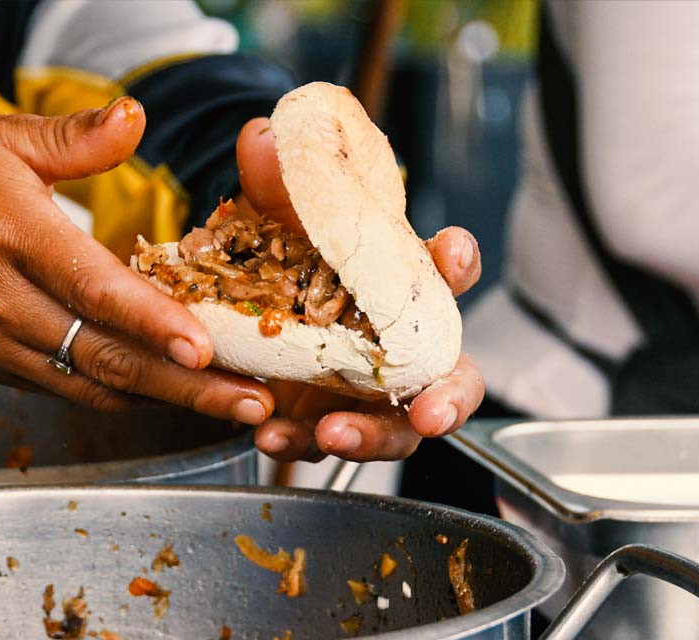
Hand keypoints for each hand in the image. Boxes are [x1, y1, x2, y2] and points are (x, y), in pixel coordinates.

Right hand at [0, 100, 273, 424]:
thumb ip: (73, 139)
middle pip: (101, 353)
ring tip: (231, 406)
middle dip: (185, 384)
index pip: (86, 284)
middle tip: (252, 404)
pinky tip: (172, 392)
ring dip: (164, 399)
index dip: (148, 319)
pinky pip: (66, 387)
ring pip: (89, 382)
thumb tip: (137, 118)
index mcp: (4, 228)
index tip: (204, 344)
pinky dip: (122, 393)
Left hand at [235, 117, 485, 461]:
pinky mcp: (323, 423)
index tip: (452, 246)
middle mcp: (398, 348)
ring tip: (332, 434)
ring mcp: (365, 394)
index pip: (445, 273)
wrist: (242, 311)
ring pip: (394, 430)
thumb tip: (259, 137)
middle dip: (449, 398)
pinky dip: (298, 444)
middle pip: (451, 380)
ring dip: (369, 436)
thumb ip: (272, 186)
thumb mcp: (275, 224)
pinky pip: (323, 444)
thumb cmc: (288, 263)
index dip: (456, 261)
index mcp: (403, 290)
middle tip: (431, 412)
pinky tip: (269, 436)